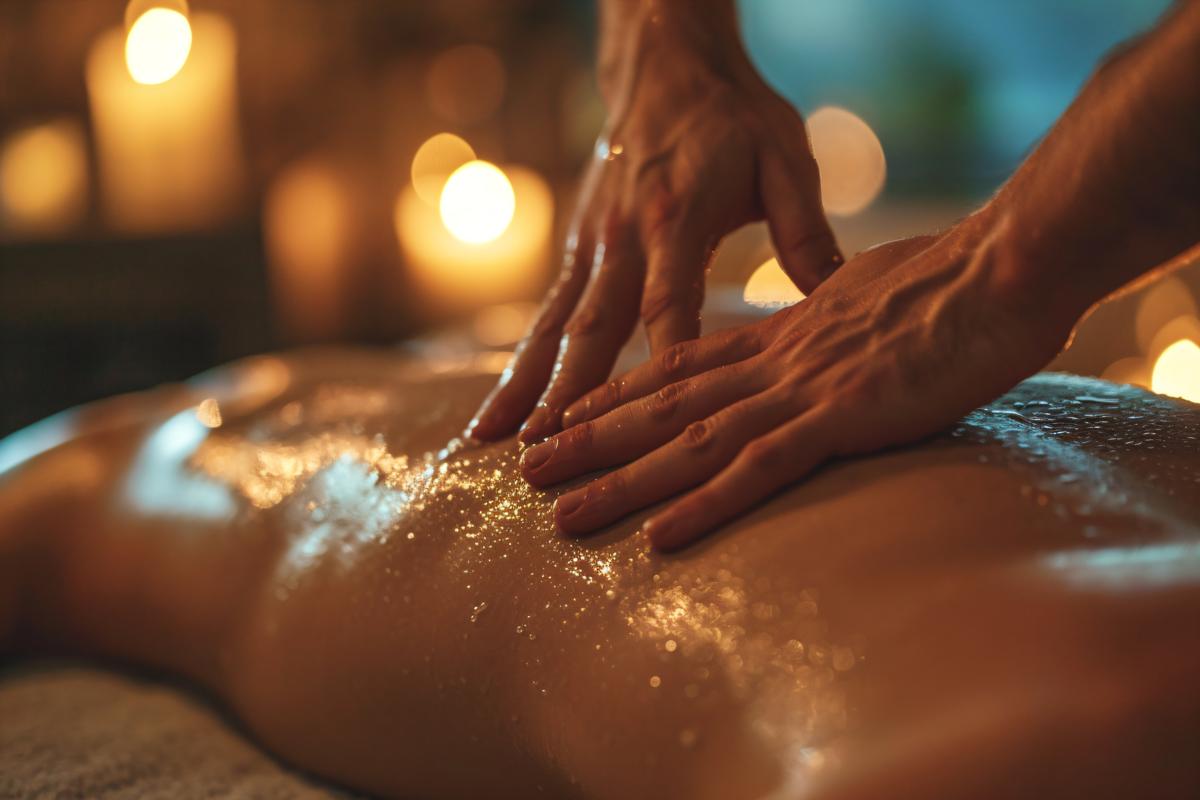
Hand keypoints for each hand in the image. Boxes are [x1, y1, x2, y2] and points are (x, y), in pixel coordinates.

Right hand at [466, 14, 841, 443]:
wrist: (667, 65)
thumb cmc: (734, 114)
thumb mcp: (785, 159)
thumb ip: (805, 232)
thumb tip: (839, 303)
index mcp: (677, 217)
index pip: (668, 302)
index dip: (661, 361)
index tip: (652, 419)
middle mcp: (622, 234)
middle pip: (590, 326)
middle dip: (566, 393)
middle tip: (542, 451)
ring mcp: (591, 242)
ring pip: (552, 324)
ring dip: (524, 383)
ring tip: (492, 439)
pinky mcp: (579, 246)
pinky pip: (547, 311)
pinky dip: (523, 358)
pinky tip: (507, 401)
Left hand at [517, 215, 1073, 549]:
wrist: (1003, 267)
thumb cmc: (953, 281)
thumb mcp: (871, 296)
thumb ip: (832, 316)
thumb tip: (826, 323)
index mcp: (783, 333)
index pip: (683, 363)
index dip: (623, 390)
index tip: (574, 411)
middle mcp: (774, 360)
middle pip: (662, 403)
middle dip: (590, 439)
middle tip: (527, 468)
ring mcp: (802, 389)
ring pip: (688, 440)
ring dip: (620, 480)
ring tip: (558, 512)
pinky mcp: (841, 417)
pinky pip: (759, 469)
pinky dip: (706, 505)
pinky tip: (660, 539)